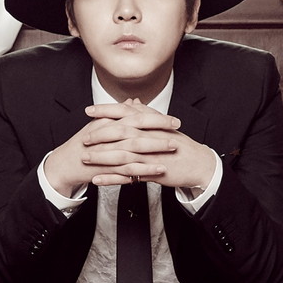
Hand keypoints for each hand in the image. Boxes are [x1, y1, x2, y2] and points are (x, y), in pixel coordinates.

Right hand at [43, 99, 177, 195]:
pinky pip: (128, 170)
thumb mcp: (100, 124)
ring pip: (134, 150)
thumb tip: (133, 102)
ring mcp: (107, 153)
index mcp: (109, 123)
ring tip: (172, 149)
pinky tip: (159, 171)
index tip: (174, 120)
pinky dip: (144, 170)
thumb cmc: (84, 143)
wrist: (65, 164)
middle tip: (177, 131)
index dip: (156, 118)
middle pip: (137, 131)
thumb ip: (118, 113)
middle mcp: (108, 136)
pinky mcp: (106, 169)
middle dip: (159, 131)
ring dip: (155, 149)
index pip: (136, 117)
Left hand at [84, 99, 215, 188]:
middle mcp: (150, 136)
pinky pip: (128, 176)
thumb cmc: (179, 145)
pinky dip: (111, 178)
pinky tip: (97, 180)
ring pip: (122, 154)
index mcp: (152, 123)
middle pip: (120, 132)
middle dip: (99, 134)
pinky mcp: (152, 172)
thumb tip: (132, 103)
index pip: (125, 113)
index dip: (106, 111)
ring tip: (85, 158)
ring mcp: (151, 155)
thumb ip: (145, 115)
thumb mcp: (163, 125)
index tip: (89, 110)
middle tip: (83, 137)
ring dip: (101, 157)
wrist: (199, 164)